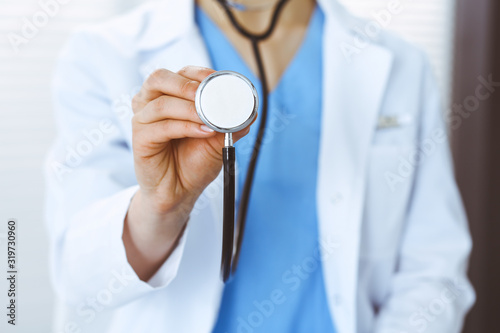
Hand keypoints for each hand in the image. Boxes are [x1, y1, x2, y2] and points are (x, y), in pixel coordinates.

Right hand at [124, 66, 250, 280]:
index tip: (220, 81)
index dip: (200, 73)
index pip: (181, 73)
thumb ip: (231, 124)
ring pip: (161, 103)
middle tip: (208, 94)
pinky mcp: (139, 139)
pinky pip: (161, 127)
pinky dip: (185, 127)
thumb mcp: (218, 139)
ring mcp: (143, 120)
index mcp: (170, 96)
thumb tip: (250, 110)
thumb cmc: (194, 162)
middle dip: (186, 84)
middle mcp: (151, 103)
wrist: (180, 192)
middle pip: (160, 78)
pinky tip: (203, 131)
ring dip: (189, 108)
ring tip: (210, 119)